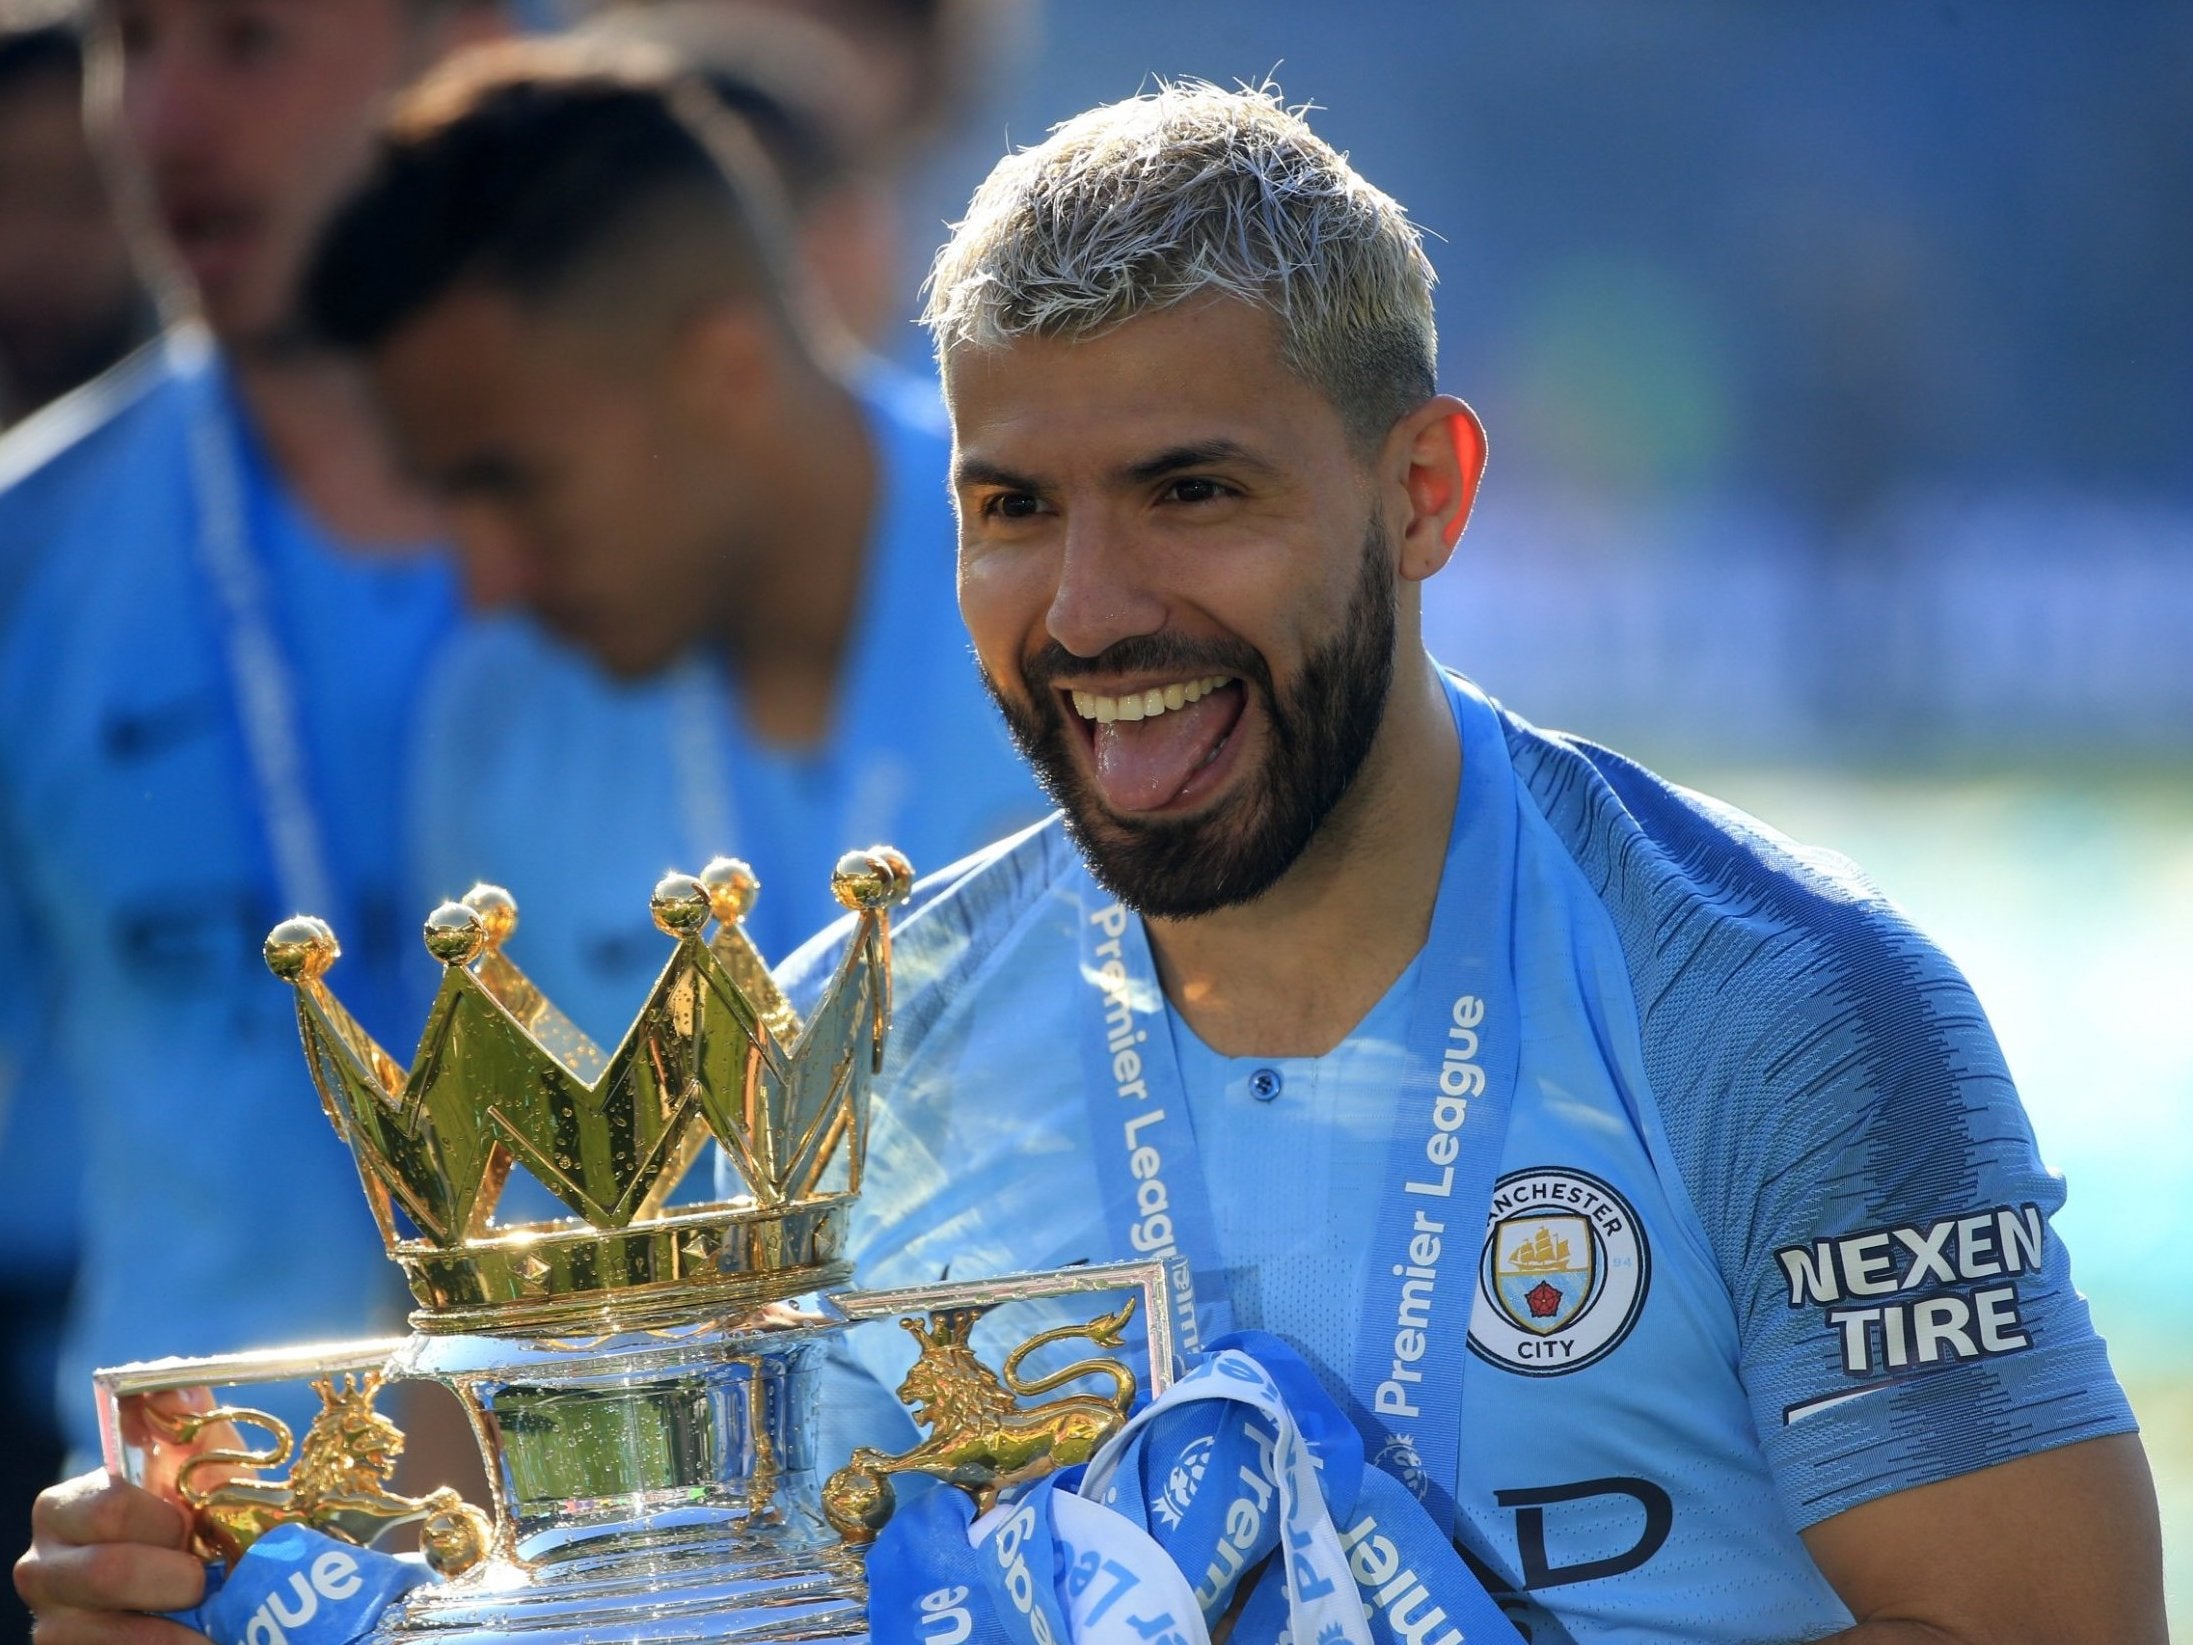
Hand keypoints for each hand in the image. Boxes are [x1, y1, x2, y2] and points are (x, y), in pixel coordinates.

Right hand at [15, 1389, 229, 1641]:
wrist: (213, 1590)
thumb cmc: (204, 1523)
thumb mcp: (206, 1469)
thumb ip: (192, 1425)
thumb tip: (181, 1386)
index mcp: (71, 1506)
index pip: (106, 1506)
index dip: (164, 1521)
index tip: (195, 1529)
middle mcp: (43, 1564)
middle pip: (105, 1573)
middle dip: (175, 1578)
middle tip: (209, 1580)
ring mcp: (52, 1621)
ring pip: (106, 1632)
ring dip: (175, 1628)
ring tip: (213, 1621)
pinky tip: (199, 1641)